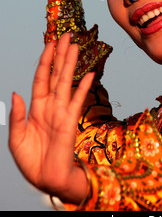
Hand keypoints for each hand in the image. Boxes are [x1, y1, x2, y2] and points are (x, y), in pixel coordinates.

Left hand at [9, 33, 94, 203]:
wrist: (46, 179)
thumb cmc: (31, 161)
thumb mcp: (16, 138)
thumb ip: (17, 115)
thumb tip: (16, 93)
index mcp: (35, 107)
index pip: (41, 77)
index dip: (45, 61)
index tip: (50, 43)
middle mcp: (49, 105)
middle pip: (56, 74)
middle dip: (60, 55)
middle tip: (67, 36)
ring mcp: (61, 111)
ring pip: (66, 82)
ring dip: (71, 64)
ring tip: (75, 46)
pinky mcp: (70, 121)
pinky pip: (77, 100)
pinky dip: (83, 86)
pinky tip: (89, 73)